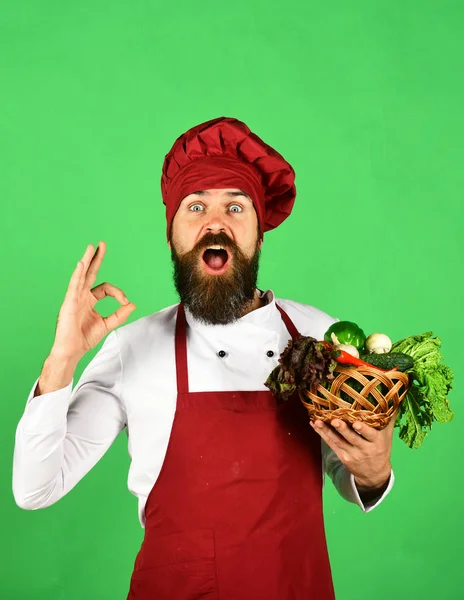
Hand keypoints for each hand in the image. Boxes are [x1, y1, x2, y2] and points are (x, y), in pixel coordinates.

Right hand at [51, 242, 135, 361]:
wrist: (72, 351)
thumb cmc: (85, 338)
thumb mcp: (107, 324)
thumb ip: (120, 314)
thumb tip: (132, 304)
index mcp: (89, 300)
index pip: (105, 288)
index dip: (118, 293)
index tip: (125, 302)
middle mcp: (81, 296)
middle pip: (90, 273)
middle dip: (96, 258)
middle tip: (101, 244)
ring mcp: (74, 298)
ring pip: (81, 275)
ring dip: (86, 260)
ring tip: (91, 247)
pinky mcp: (69, 303)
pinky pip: (74, 285)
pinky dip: (78, 274)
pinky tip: (82, 264)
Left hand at [311, 415, 395, 491]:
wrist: (374, 474)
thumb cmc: (381, 449)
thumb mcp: (387, 436)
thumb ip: (388, 419)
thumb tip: (392, 399)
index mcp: (377, 443)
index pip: (370, 435)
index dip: (363, 430)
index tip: (356, 423)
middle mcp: (365, 449)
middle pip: (352, 438)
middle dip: (343, 430)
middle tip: (335, 420)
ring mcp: (352, 454)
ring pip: (338, 441)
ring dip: (327, 431)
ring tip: (318, 421)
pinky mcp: (342, 457)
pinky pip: (331, 444)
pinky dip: (322, 434)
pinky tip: (314, 424)